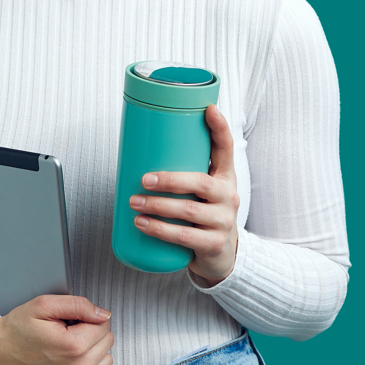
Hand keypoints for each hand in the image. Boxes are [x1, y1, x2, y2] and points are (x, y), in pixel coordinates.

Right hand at [0, 295, 113, 364]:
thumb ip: (78, 305)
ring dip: (94, 351)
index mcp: (72, 346)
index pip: (104, 325)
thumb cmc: (18, 329)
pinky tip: (78, 362)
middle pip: (107, 342)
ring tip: (72, 345)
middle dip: (92, 331)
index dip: (89, 317)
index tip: (73, 319)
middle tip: (69, 330)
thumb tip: (102, 314)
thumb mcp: (44, 304)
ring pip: (106, 362)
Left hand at [129, 105, 238, 285]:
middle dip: (169, 180)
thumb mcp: (202, 190)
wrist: (221, 255)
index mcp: (226, 176)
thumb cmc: (203, 213)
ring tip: (134, 202)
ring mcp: (223, 222)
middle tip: (143, 179)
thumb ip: (184, 168)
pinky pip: (184, 236)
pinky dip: (160, 230)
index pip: (227, 148)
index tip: (208, 109)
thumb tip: (141, 145)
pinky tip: (142, 224)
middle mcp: (229, 196)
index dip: (220, 128)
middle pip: (200, 183)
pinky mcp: (214, 244)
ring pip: (188, 211)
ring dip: (157, 205)